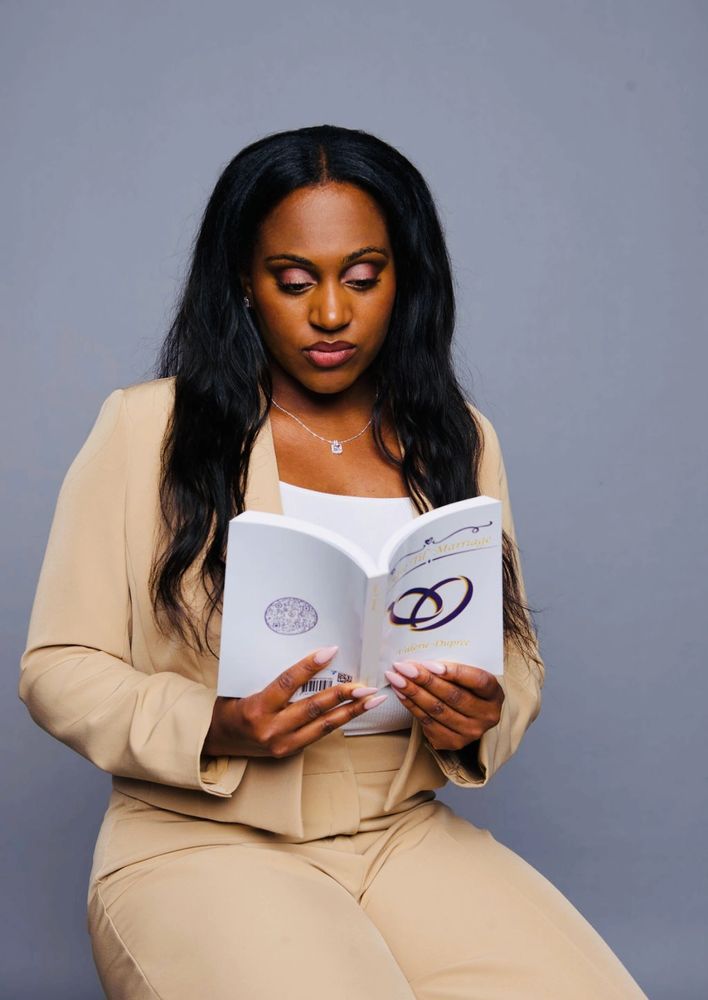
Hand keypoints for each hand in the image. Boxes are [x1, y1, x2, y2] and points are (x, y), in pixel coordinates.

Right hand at [203, 646, 385, 758]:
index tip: (331, 651)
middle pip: (314, 708)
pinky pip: (318, 734)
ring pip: (323, 726)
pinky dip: (338, 721)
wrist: (217, 740)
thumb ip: (273, 678)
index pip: (288, 682)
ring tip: (372, 700)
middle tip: (366, 684)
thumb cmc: (231, 706)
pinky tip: (354, 711)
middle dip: (343, 695)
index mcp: (256, 708)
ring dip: (351, 712)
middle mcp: (271, 729)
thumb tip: (308, 657)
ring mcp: (282, 744)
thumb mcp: (244, 687)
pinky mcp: (290, 753)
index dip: (310, 666)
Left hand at [383, 660, 503, 752]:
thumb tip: (423, 659)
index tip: (429, 664)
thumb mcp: (470, 676)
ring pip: (437, 710)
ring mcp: (470, 732)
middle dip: (424, 680)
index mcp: (494, 694)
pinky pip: (427, 722)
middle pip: (453, 696)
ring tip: (396, 678)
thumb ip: (455, 668)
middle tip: (403, 667)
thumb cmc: (467, 688)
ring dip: (413, 693)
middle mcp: (486, 716)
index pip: (477, 681)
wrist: (471, 715)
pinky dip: (411, 706)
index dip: (453, 672)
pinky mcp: (453, 742)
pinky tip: (400, 694)